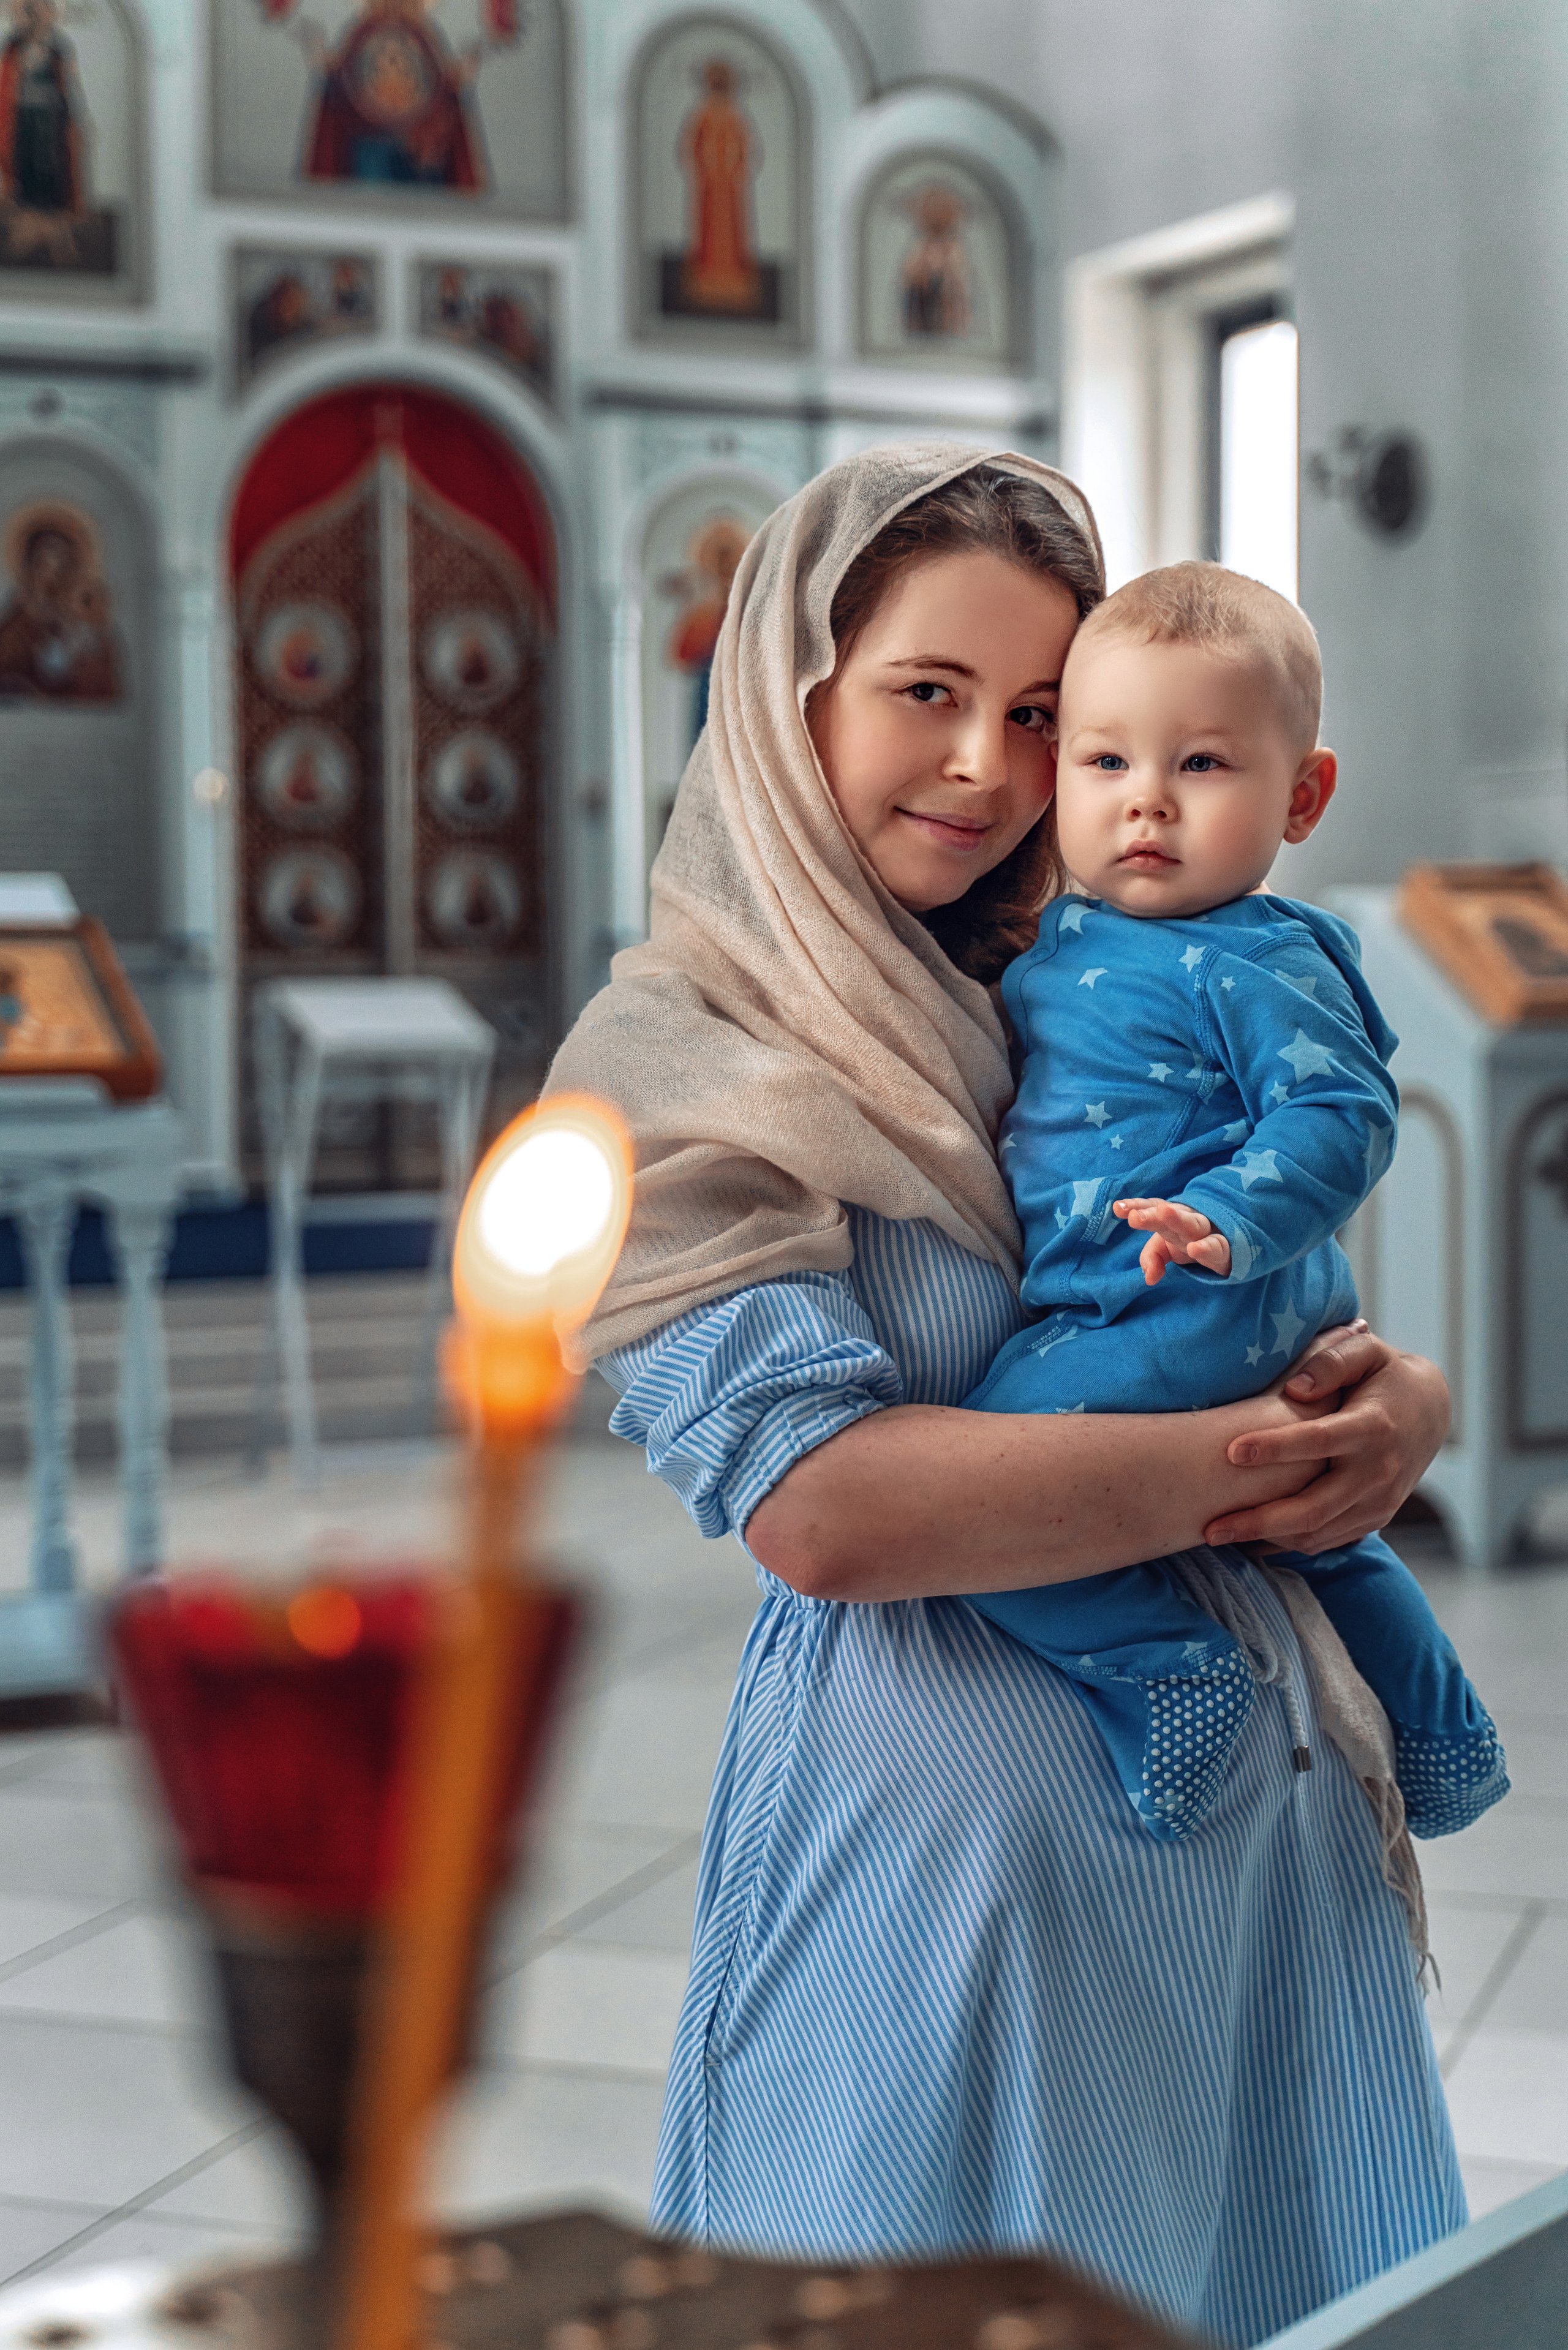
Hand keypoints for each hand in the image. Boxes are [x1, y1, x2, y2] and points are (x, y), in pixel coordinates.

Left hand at [1113, 1196, 1231, 1284]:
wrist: (1234, 1245)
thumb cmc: (1192, 1241)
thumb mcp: (1169, 1248)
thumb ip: (1153, 1257)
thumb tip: (1149, 1278)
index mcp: (1172, 1217)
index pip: (1153, 1207)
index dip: (1137, 1206)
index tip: (1118, 1208)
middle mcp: (1189, 1220)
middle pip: (1169, 1214)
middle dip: (1152, 1214)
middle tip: (1135, 1216)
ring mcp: (1208, 1232)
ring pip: (1193, 1224)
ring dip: (1178, 1219)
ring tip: (1163, 1214)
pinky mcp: (1226, 1249)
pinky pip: (1217, 1246)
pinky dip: (1207, 1247)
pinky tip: (1195, 1249)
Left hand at [1202, 1324, 1450, 1553]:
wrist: (1432, 1412)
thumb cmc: (1385, 1375)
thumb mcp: (1367, 1351)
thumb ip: (1332, 1362)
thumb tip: (1294, 1389)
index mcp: (1374, 1427)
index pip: (1319, 1441)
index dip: (1275, 1448)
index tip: (1230, 1451)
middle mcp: (1378, 1473)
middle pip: (1314, 1508)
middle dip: (1258, 1521)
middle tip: (1209, 1528)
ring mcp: (1379, 1502)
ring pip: (1317, 1534)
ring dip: (1266, 1540)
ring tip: (1218, 1535)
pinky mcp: (1374, 1519)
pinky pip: (1326, 1541)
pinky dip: (1286, 1544)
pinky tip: (1249, 1540)